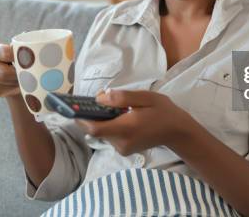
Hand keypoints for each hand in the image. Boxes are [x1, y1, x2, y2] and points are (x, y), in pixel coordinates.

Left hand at [75, 88, 193, 155]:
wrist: (177, 132)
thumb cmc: (163, 111)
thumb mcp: (145, 97)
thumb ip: (121, 98)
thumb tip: (100, 98)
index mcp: (126, 128)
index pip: (95, 128)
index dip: (80, 119)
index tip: (72, 108)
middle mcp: (121, 142)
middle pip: (97, 130)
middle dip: (93, 115)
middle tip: (97, 99)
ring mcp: (123, 149)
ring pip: (103, 132)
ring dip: (103, 120)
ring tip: (112, 106)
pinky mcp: (124, 150)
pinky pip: (110, 135)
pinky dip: (110, 125)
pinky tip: (120, 116)